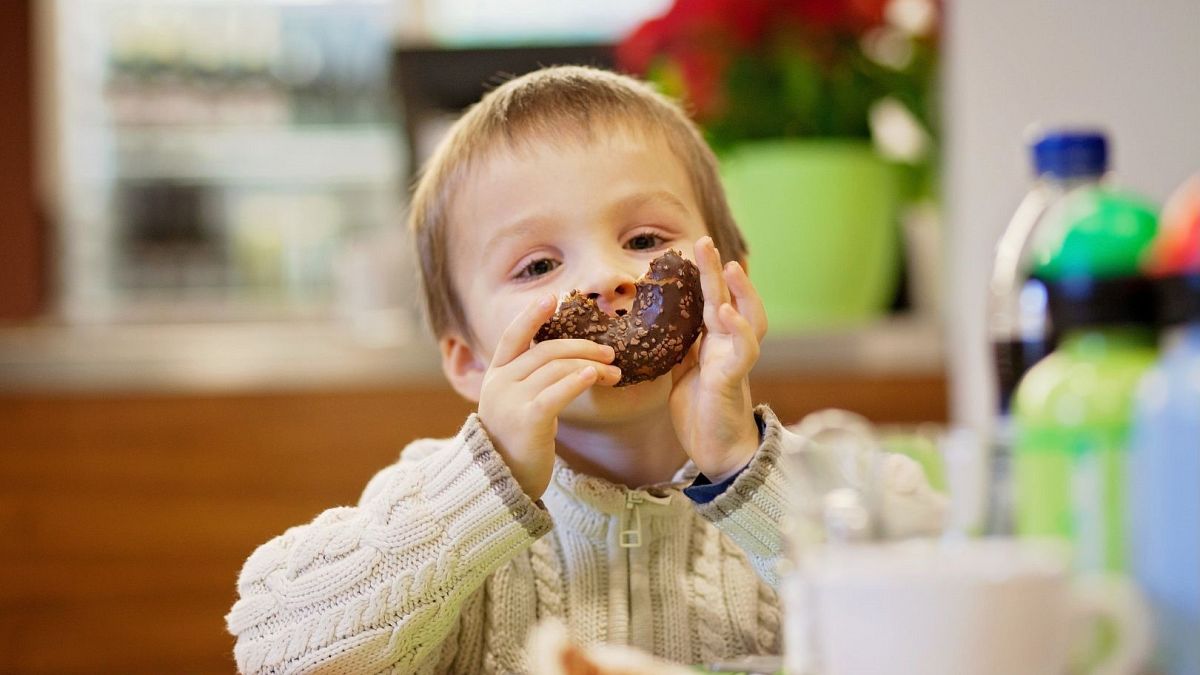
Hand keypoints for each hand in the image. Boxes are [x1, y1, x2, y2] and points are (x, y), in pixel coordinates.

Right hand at [477, 293, 621, 499]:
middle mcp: (500, 384)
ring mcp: (511, 400)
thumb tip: (570, 362)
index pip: (513, 337)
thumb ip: (530, 383)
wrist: (502, 485)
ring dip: (591, 366)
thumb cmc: (517, 446)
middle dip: (583, 347)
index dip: (532, 316)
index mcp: (495, 377)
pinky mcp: (528, 418)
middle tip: (610, 353)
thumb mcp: (516, 407)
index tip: (553, 299)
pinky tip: (594, 376)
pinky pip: (558, 391)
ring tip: (614, 373)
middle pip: (547, 351)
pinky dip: (578, 379)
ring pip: (558, 368)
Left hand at [669, 236, 767, 480]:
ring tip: (729, 266)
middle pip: (728, 300)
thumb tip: (660, 330)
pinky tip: (728, 312)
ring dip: (739, 291)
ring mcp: (734, 361)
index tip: (695, 252)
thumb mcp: (682, 375)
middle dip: (716, 271)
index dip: (705, 278)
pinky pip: (743, 350)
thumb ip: (680, 350)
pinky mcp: (734, 379)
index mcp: (713, 345)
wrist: (717, 452)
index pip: (710, 303)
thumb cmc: (702, 414)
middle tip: (704, 242)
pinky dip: (738, 329)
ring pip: (746, 318)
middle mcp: (728, 347)